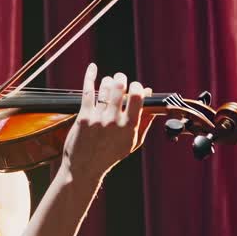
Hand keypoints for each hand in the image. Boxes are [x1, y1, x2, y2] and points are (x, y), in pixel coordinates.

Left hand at [61, 63, 152, 182]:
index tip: (135, 88)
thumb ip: (144, 123)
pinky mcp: (83, 117)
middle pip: (120, 87)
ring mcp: (97, 118)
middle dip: (122, 78)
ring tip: (108, 82)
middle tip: (120, 79)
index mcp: (129, 127)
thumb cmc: (110, 156)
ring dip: (108, 80)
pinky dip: (89, 76)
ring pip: (105, 87)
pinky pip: (87, 91)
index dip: (137, 87)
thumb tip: (153, 105)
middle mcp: (114, 121)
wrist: (84, 168)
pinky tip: (92, 67)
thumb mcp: (132, 143)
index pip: (137, 96)